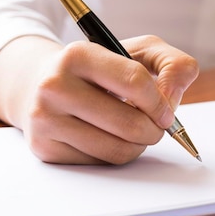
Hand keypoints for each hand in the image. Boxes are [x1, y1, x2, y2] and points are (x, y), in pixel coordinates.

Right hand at [0, 35, 198, 164]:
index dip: (160, 102)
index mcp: (80, 55)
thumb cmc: (102, 69)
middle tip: (154, 126)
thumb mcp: (140, 52)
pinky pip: (101, 163)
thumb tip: (174, 96)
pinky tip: (109, 137)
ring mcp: (46, 119)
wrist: (40, 84)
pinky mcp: (45, 148)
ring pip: (118, 149)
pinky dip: (116, 154)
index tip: (166, 112)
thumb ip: (174, 65)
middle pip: (130, 124)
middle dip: (154, 129)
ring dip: (139, 144)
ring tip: (134, 130)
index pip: (135, 82)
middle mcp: (55, 86)